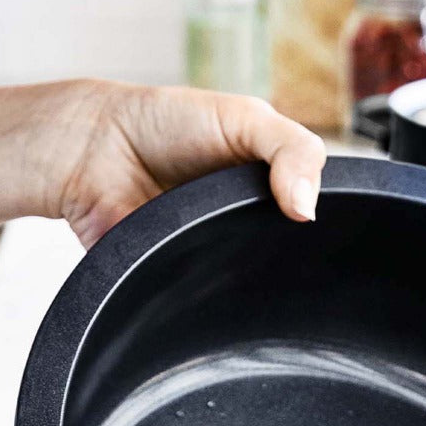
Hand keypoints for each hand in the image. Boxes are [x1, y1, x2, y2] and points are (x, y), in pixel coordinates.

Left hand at [0, 79, 326, 266]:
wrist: (92, 151)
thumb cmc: (166, 123)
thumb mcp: (247, 118)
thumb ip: (294, 151)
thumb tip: (309, 212)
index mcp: (275, 189)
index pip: (321, 215)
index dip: (333, 221)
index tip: (323, 222)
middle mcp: (254, 227)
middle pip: (295, 257)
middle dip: (297, 254)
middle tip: (285, 238)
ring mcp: (224, 259)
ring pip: (260, 287)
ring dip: (257, 274)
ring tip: (243, 250)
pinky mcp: (190, 288)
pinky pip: (216, 307)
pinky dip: (219, 296)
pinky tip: (218, 277)